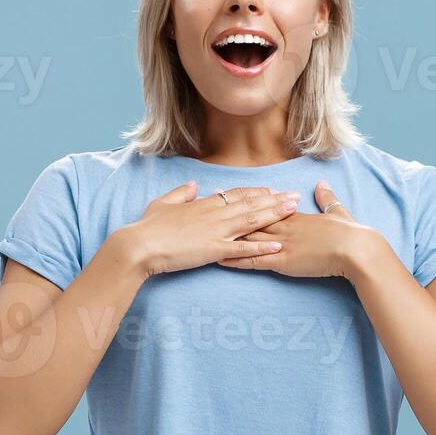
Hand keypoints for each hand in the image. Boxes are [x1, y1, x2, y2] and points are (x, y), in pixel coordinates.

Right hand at [103, 181, 298, 275]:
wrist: (140, 245)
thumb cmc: (148, 226)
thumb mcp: (163, 203)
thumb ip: (180, 193)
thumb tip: (193, 185)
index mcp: (203, 204)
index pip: (236, 194)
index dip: (255, 192)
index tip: (271, 190)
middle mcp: (214, 214)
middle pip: (250, 204)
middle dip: (274, 200)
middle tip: (295, 196)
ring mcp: (215, 231)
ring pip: (251, 221)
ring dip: (274, 216)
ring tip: (293, 211)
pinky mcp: (214, 249)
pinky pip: (243, 248)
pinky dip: (262, 247)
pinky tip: (278, 245)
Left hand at [220, 181, 379, 278]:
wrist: (355, 248)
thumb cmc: (350, 233)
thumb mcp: (337, 211)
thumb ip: (327, 198)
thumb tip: (322, 185)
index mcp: (295, 216)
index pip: (264, 206)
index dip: (244, 201)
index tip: (228, 194)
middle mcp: (284, 227)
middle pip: (250, 218)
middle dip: (227, 213)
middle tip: (208, 206)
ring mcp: (282, 243)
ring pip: (247, 238)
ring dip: (226, 236)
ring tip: (205, 232)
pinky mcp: (283, 261)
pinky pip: (254, 261)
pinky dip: (236, 260)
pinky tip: (220, 259)